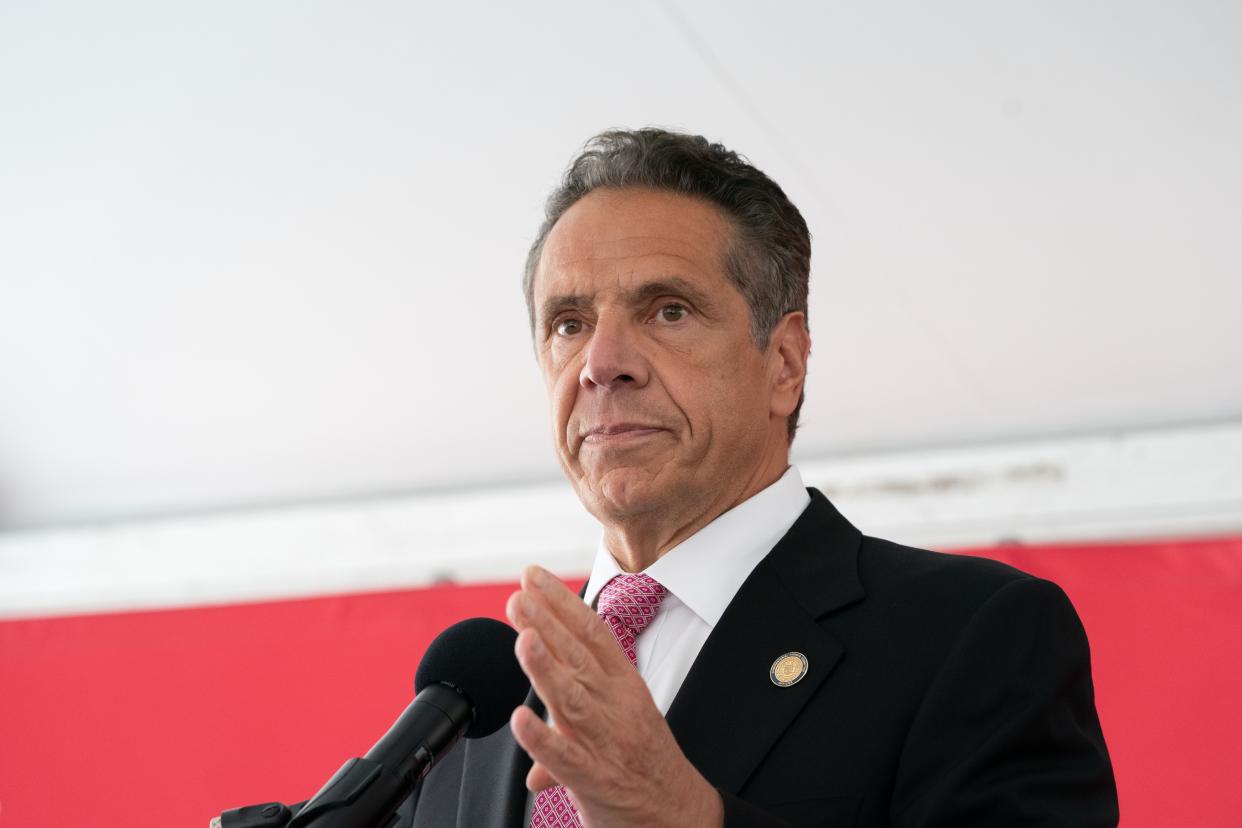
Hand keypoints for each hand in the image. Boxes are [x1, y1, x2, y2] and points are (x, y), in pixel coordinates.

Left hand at [506, 565, 723, 827]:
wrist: (680, 817)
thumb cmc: (646, 765)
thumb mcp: (619, 721)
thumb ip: (571, 706)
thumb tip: (531, 709)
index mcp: (624, 686)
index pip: (593, 634)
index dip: (562, 603)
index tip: (535, 577)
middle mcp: (616, 707)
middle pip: (578, 657)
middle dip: (547, 622)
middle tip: (519, 594)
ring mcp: (606, 742)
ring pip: (572, 698)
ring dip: (545, 667)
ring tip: (523, 637)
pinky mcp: (595, 780)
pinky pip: (565, 758)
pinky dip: (542, 739)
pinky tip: (520, 719)